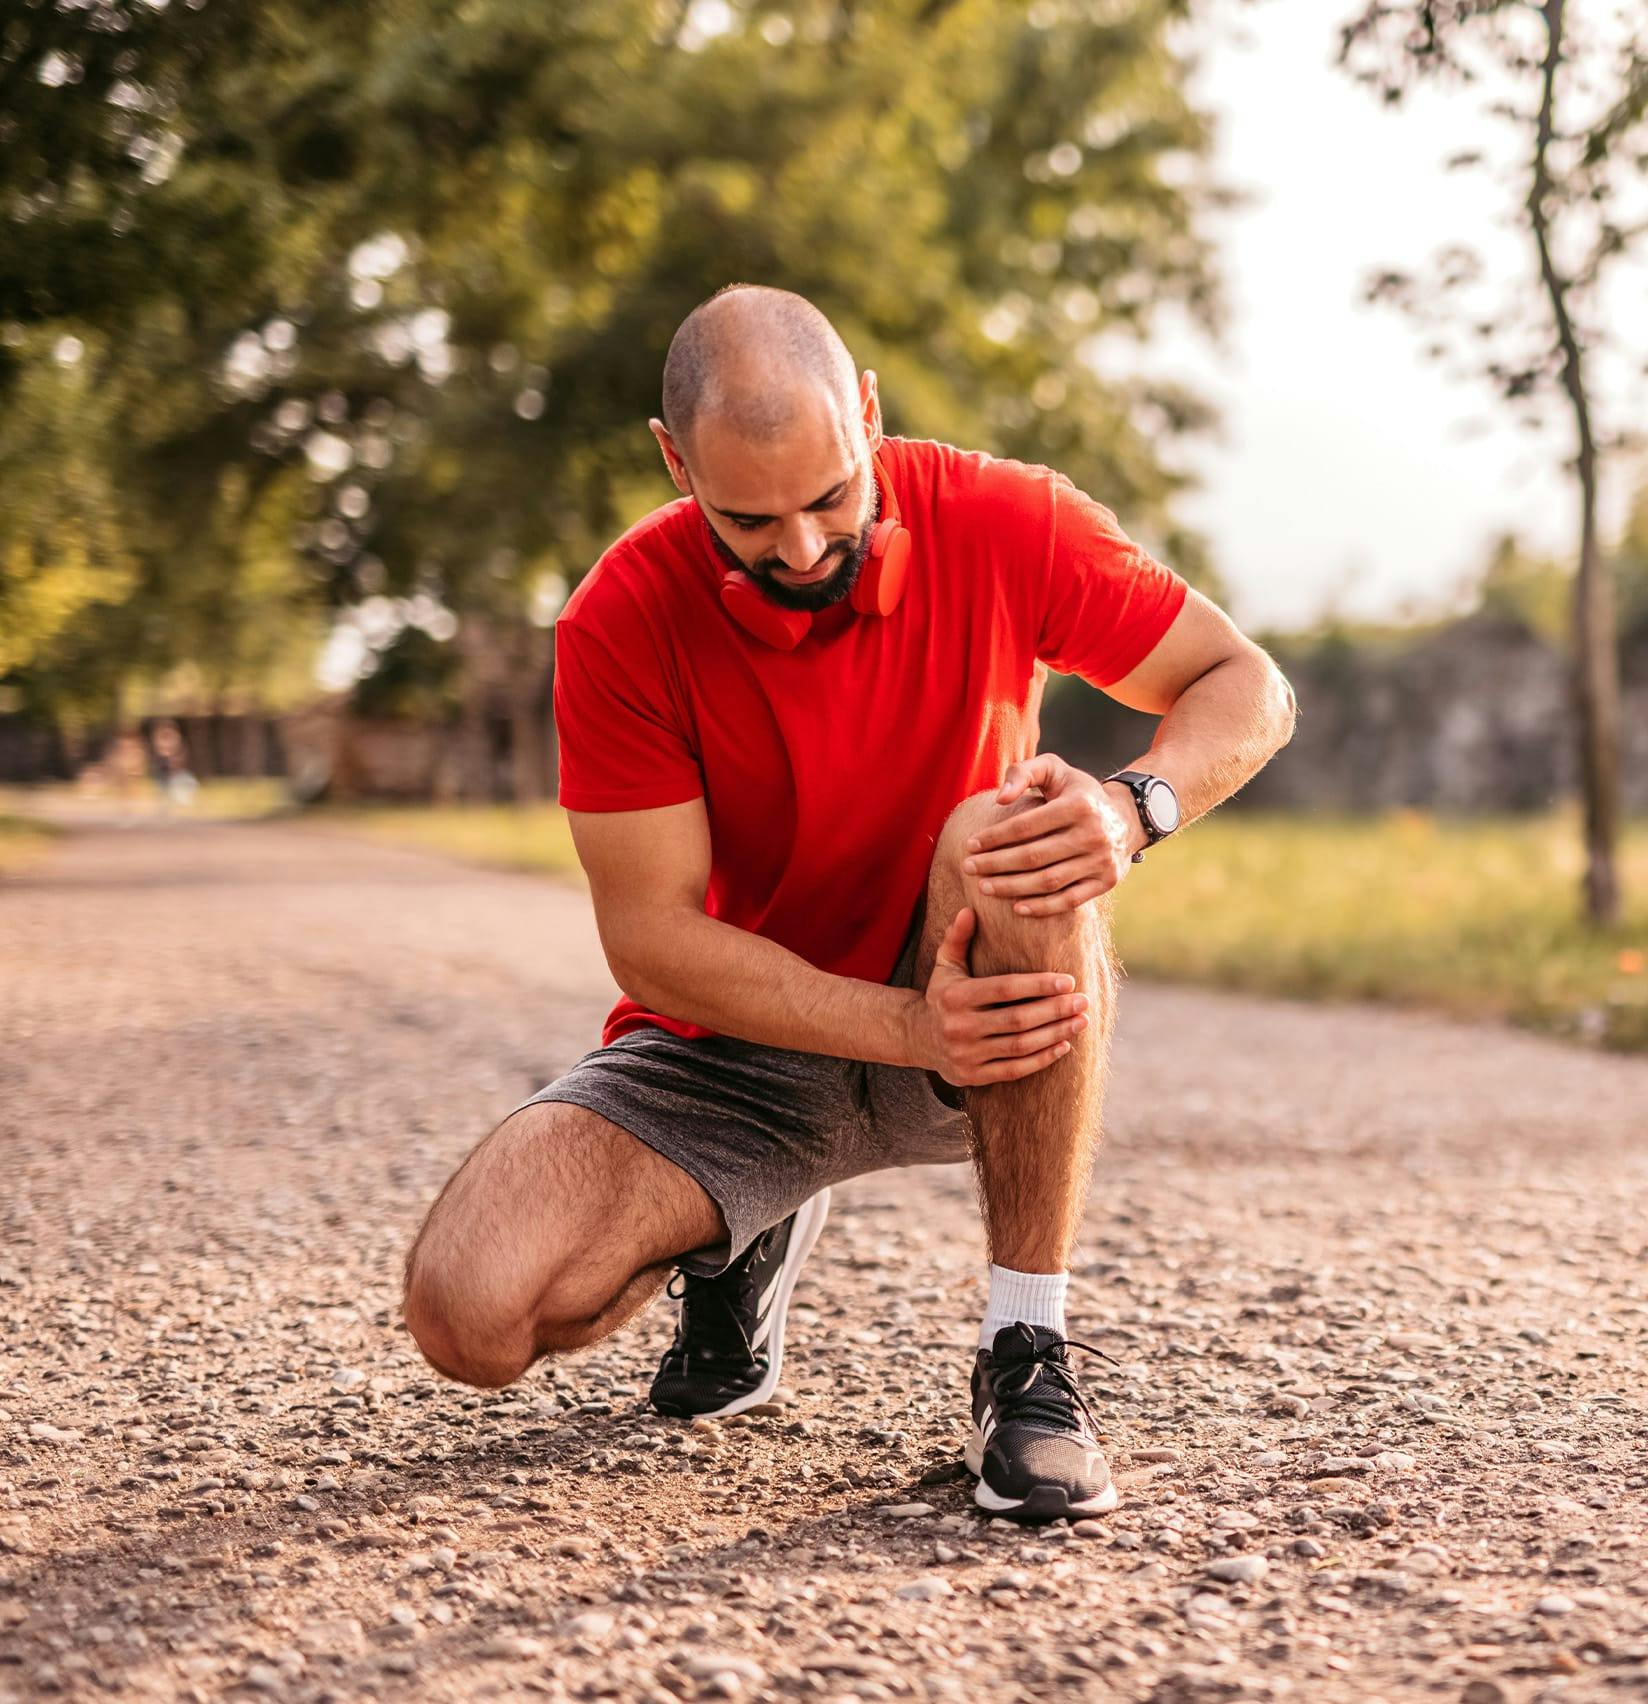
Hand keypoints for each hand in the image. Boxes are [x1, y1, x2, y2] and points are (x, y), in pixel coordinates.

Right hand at [908, 907, 1090, 1085]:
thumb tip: (970, 910)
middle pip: (1017, 1020)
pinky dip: (1042, 1059)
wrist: (916, 1037)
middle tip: (1083, 1001)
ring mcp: (966, 1055)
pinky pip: (1014, 1069)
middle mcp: (959, 1027)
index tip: (1069, 980)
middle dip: (1055, 1010)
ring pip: (1020, 1046)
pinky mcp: (973, 1076)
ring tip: (1081, 1021)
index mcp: (955, 996)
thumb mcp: (945, 964)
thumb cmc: (942, 995)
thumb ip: (958, 938)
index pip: (1005, 989)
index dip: (1039, 985)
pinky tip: (1064, 1045)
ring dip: (1055, 1034)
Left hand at [961, 752, 1139, 915]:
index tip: (969, 845)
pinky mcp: (1107, 881)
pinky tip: (1016, 907)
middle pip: (1033, 857)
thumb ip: (1023, 773)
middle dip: (995, 864)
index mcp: (1078, 805)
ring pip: (1048, 881)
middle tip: (968, 868)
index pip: (1026, 826)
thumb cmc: (1077, 792)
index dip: (994, 837)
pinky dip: (1042, 907)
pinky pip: (1070, 900)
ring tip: (984, 887)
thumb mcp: (1054, 770)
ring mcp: (1102, 860)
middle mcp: (1094, 833)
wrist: (1127, 817)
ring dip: (1012, 887)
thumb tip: (1000, 800)